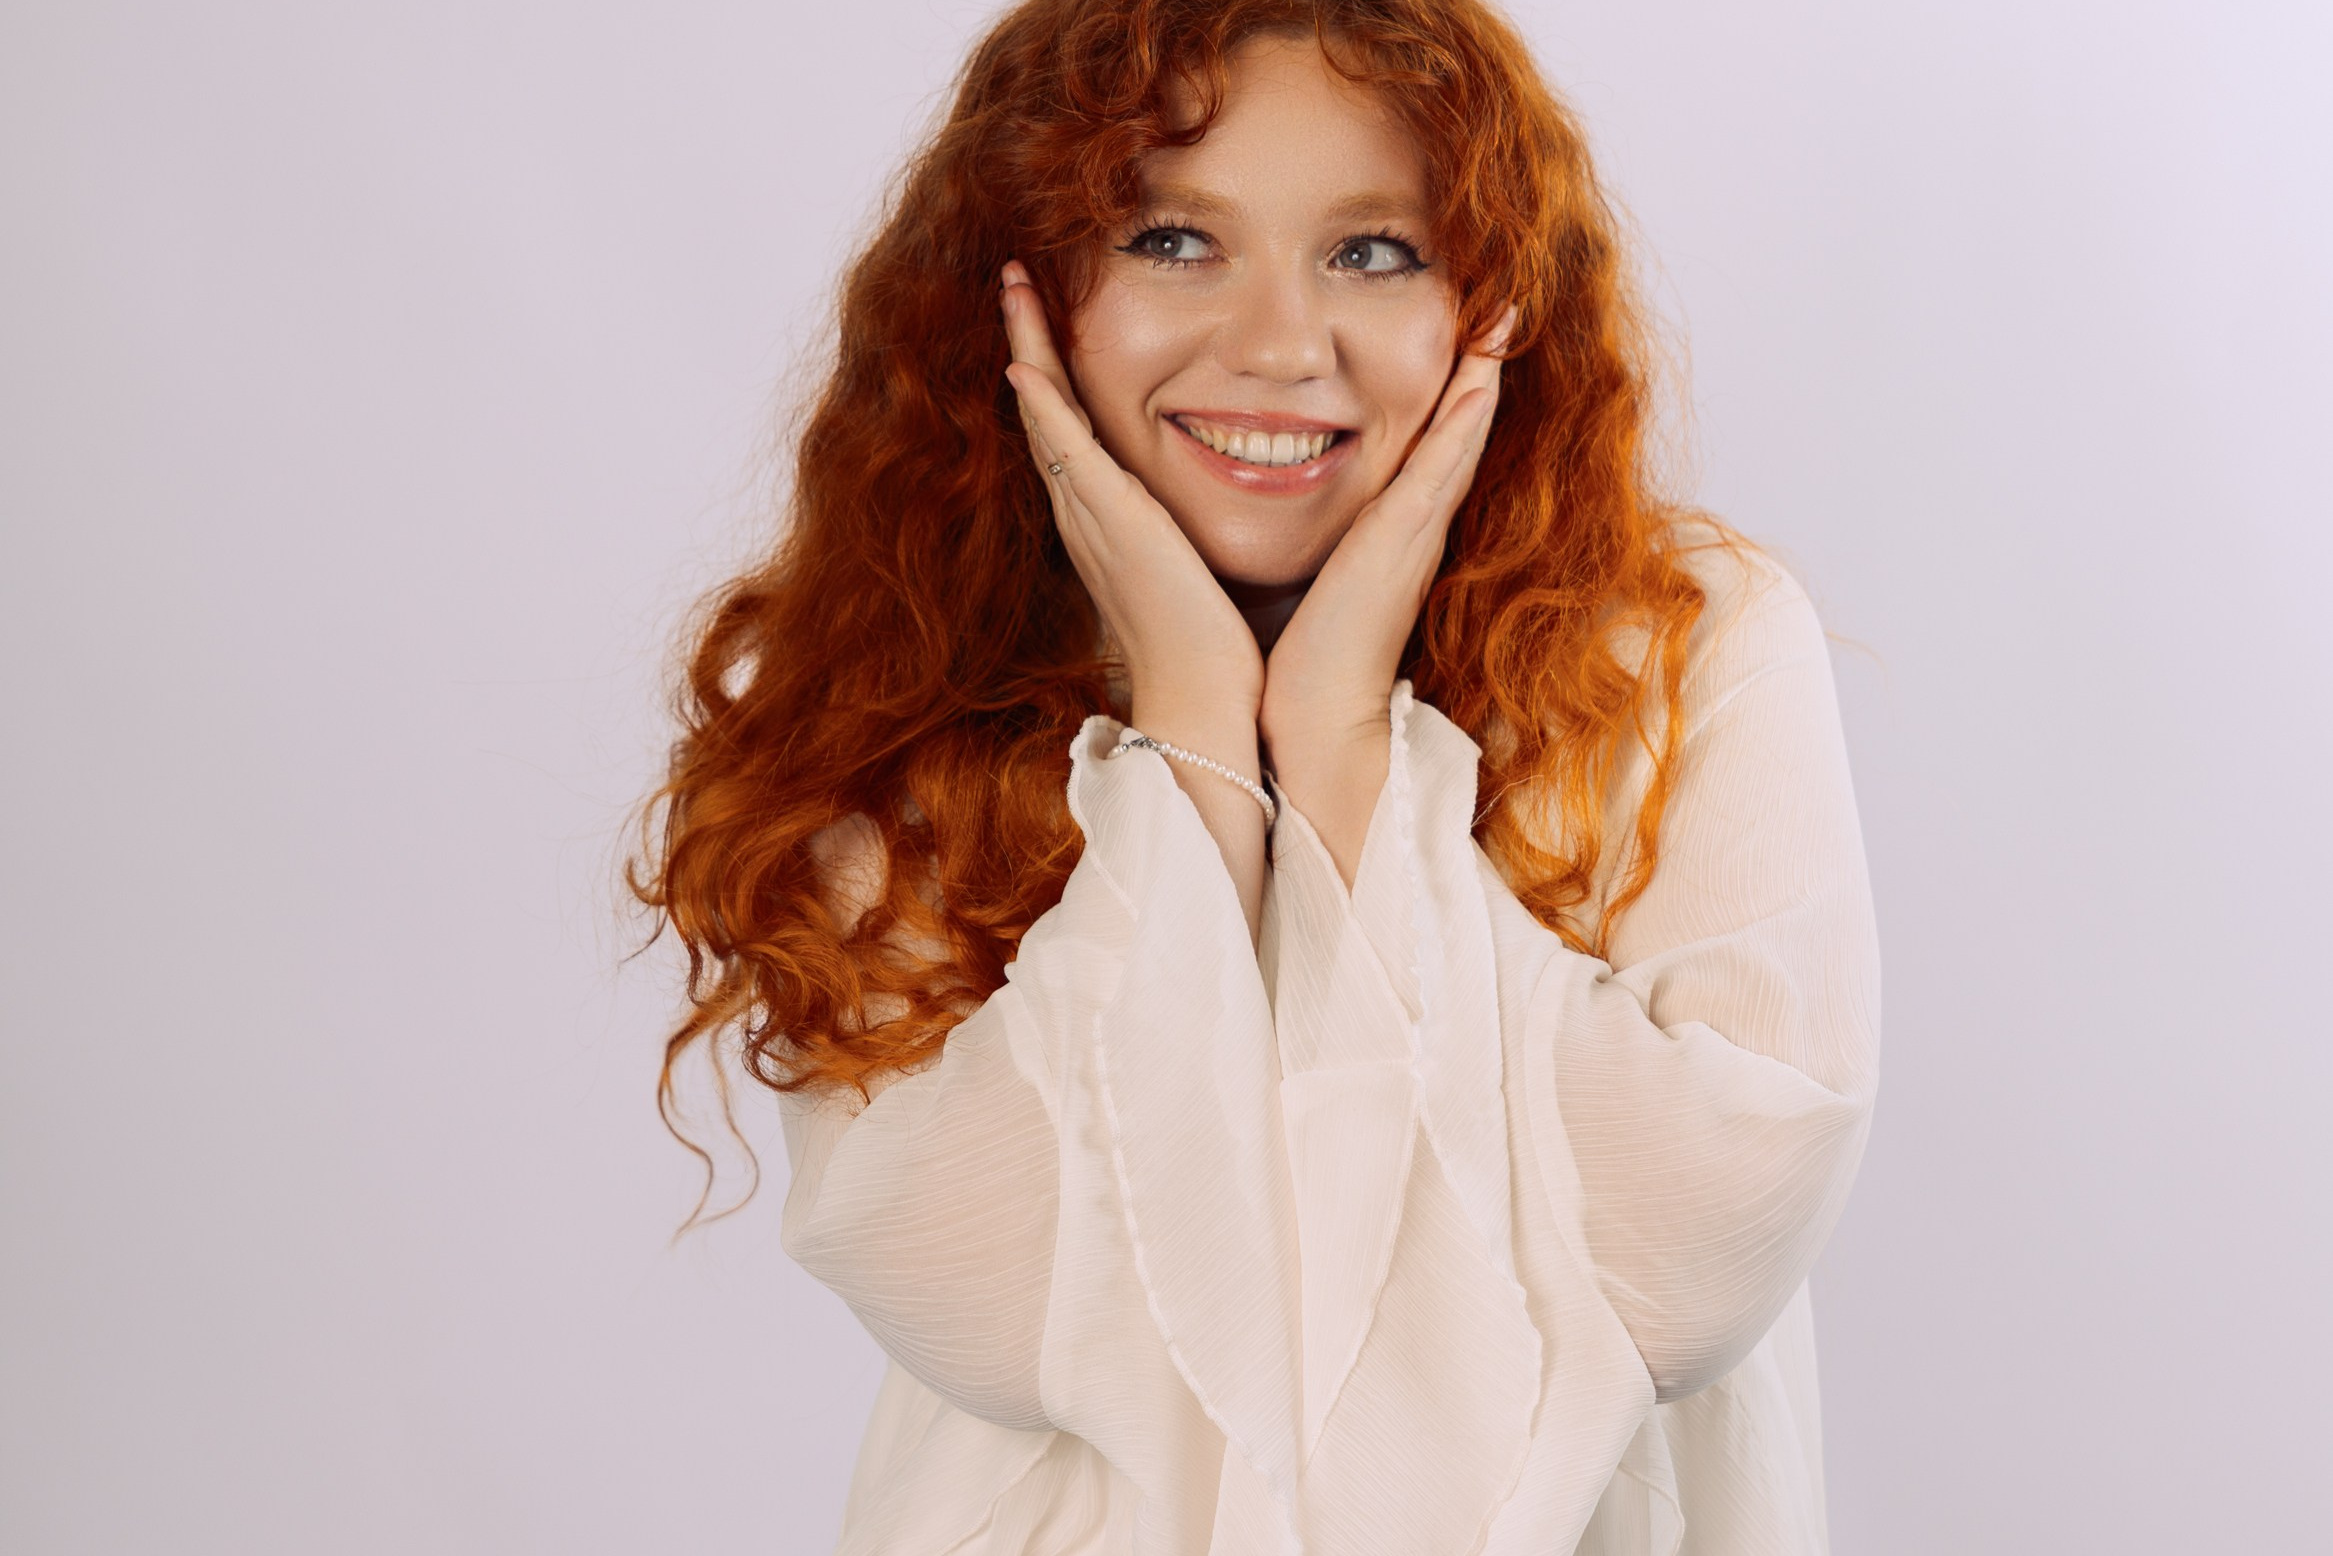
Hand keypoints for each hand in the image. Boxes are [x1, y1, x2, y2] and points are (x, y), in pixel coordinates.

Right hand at [999, 262, 1264, 736]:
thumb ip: (1186, 523)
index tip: (1047, 315)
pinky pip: (1068, 457)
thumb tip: (1223, 482)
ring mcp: (1092, 517)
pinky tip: (1027, 369)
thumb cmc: (1209, 642)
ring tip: (1013, 289)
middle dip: (1027, 340)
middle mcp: (1086, 512)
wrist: (1202, 697)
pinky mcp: (1112, 526)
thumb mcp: (1193, 560)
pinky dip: (1045, 412)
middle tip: (1013, 278)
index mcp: (1106, 517)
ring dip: (1027, 349)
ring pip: (1046, 418)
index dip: (1053, 369)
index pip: (1070, 427)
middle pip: (1043, 410)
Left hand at [1259, 310, 1509, 879]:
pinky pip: (1442, 465)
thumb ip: (1314, 549)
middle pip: (1457, 432)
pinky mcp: (1403, 542)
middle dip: (1480, 369)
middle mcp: (1414, 528)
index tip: (1463, 336)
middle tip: (1502, 304)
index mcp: (1391, 536)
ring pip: (1458, 436)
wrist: (1312, 721)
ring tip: (1502, 313)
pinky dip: (1465, 416)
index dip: (1450, 395)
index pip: (1427, 450)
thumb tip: (1282, 518)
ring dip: (1484, 375)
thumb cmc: (1301, 662)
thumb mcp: (1310, 583)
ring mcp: (1415, 532)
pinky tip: (1481, 369)